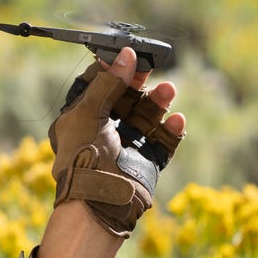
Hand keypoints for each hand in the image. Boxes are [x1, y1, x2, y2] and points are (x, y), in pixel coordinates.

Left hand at [48, 47, 184, 236]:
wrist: (98, 202)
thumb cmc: (83, 156)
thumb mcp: (89, 113)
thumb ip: (109, 83)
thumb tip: (126, 55)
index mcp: (79, 118)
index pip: (96, 86)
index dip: (111, 70)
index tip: (127, 54)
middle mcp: (101, 130)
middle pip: (124, 98)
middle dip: (138, 82)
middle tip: (150, 67)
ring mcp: (125, 146)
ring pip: (146, 116)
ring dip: (158, 102)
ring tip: (169, 89)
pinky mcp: (145, 163)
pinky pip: (162, 142)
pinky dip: (171, 130)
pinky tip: (177, 119)